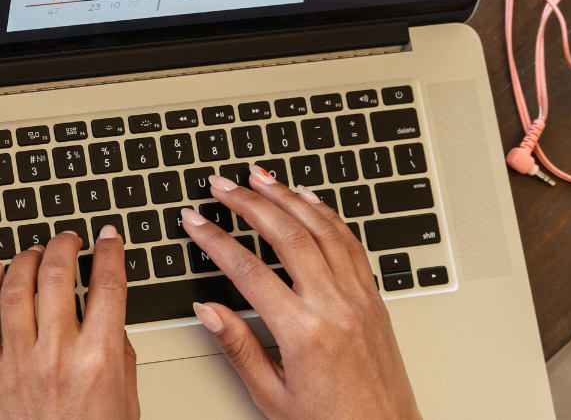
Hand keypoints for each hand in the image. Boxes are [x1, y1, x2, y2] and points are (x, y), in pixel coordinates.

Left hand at [0, 226, 139, 419]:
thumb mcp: (125, 399)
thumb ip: (120, 353)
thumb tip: (110, 318)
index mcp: (98, 360)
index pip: (107, 286)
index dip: (109, 252)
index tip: (108, 237)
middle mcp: (56, 355)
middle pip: (56, 277)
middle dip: (63, 246)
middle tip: (67, 238)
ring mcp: (17, 362)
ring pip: (14, 290)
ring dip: (23, 260)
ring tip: (32, 251)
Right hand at [182, 171, 421, 419]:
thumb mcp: (271, 394)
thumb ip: (238, 347)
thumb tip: (208, 311)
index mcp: (304, 332)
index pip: (248, 271)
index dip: (215, 241)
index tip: (195, 222)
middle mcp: (336, 307)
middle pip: (288, 237)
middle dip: (250, 204)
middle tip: (223, 185)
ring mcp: (361, 299)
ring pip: (323, 231)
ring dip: (288, 199)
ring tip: (261, 178)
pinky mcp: (375, 300)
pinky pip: (351, 245)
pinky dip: (328, 216)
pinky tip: (310, 201)